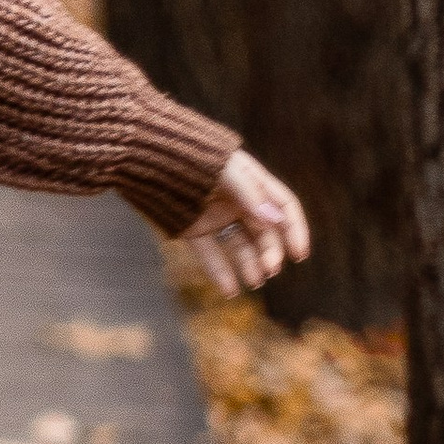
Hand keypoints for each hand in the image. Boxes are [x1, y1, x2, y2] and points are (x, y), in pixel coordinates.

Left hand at [177, 150, 309, 297]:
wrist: (145, 154)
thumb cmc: (188, 154)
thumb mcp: (224, 170)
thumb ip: (250, 193)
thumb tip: (274, 220)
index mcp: (251, 181)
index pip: (282, 207)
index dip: (294, 230)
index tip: (299, 254)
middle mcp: (237, 201)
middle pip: (264, 232)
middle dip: (270, 252)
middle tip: (269, 270)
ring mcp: (215, 216)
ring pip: (240, 246)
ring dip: (250, 265)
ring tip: (254, 282)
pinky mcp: (192, 229)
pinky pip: (210, 255)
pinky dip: (220, 273)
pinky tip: (230, 290)